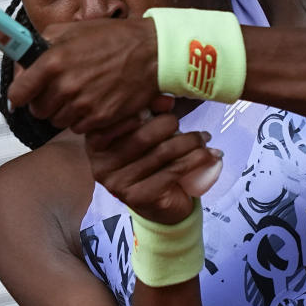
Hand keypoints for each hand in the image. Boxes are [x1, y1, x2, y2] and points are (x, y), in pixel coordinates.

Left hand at [8, 17, 159, 132]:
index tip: (23, 93)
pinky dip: (82, 119)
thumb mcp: (73, 29)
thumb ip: (42, 43)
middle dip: (44, 101)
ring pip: (57, 121)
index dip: (19, 93)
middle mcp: (66, 86)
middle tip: (57, 90)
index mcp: (53, 61)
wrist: (151, 52)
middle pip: (38, 110)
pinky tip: (93, 102)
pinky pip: (78, 128)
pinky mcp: (100, 118)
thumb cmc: (113, 38)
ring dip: (63, 111)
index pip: (18, 92)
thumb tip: (24, 58)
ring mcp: (83, 105)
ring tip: (79, 94)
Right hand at [85, 112, 222, 223]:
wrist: (160, 205)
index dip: (144, 107)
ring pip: (162, 153)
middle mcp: (101, 163)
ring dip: (190, 141)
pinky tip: (210, 154)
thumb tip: (167, 100)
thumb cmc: (149, 161)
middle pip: (142, 135)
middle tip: (184, 123)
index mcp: (96, 142)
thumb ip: (149, 113)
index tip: (168, 104)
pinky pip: (174, 170)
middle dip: (170, 124)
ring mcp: (118, 183)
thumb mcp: (145, 132)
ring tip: (204, 137)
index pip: (118, 118)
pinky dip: (197, 159)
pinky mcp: (140, 197)